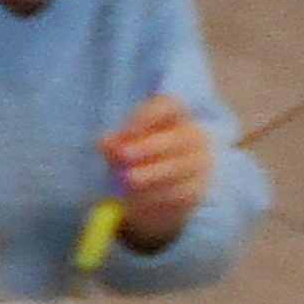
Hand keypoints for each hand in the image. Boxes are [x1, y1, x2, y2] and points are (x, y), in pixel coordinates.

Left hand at [104, 98, 212, 250]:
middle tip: (123, 155)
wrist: (158, 196)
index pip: (170, 105)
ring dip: (151, 173)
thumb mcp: (122, 150)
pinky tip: (138, 197)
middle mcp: (194, 136)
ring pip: (180, 167)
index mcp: (175, 117)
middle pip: (179, 137)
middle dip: (149, 146)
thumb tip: (103, 143)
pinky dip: (156, 194)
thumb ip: (115, 144)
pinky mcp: (197, 190)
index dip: (148, 114)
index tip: (125, 130)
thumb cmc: (139, 161)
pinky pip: (180, 191)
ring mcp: (200, 163)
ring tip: (127, 179)